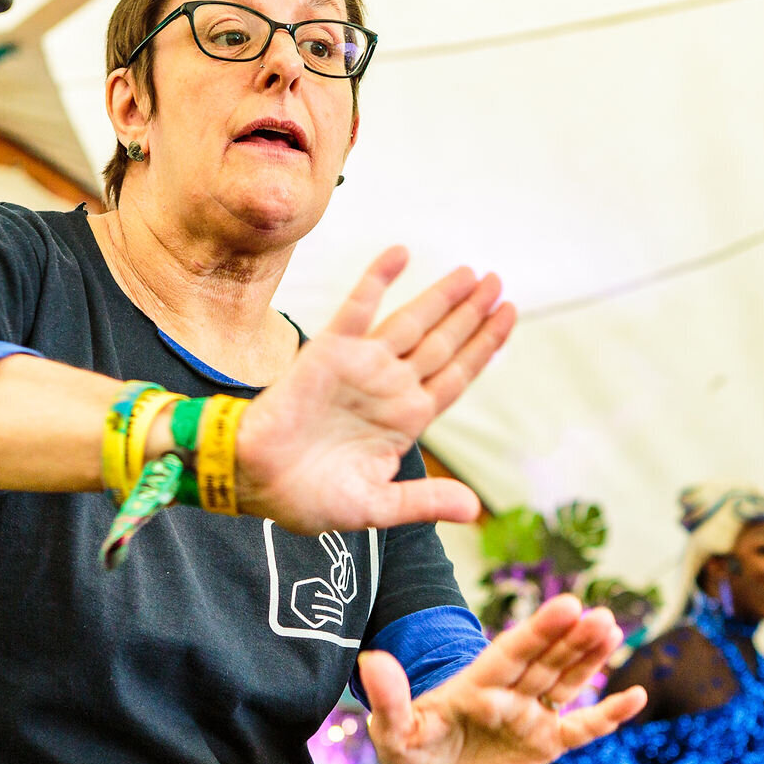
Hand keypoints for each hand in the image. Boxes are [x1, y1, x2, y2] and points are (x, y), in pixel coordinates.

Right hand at [234, 248, 513, 534]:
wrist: (254, 483)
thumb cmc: (309, 497)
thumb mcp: (376, 506)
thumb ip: (424, 502)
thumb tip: (473, 510)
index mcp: (406, 420)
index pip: (457, 376)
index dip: (484, 347)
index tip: (508, 318)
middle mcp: (390, 387)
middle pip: (444, 343)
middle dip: (473, 314)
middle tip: (499, 282)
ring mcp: (363, 366)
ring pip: (412, 323)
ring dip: (441, 296)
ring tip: (473, 273)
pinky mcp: (330, 351)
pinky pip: (358, 308)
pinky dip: (378, 279)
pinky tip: (402, 254)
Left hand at [360, 595, 646, 763]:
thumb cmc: (413, 745)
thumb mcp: (394, 730)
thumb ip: (390, 698)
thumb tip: (371, 660)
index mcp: (478, 682)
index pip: (513, 651)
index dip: (540, 630)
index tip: (567, 605)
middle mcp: (511, 691)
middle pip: (547, 661)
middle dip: (573, 639)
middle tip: (600, 616)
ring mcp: (532, 714)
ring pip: (567, 682)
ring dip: (591, 660)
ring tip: (614, 631)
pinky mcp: (546, 742)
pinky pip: (582, 729)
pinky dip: (608, 716)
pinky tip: (637, 697)